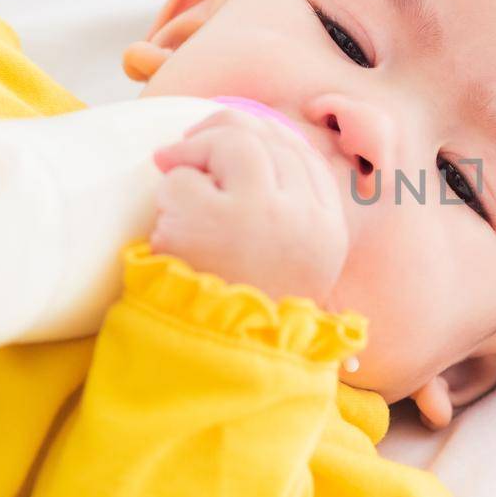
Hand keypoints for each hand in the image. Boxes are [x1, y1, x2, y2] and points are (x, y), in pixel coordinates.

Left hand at [149, 108, 350, 305]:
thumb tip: (254, 148)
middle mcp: (303, 216)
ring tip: (172, 173)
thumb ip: (289, 218)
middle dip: (221, 134)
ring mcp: (260, 214)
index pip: (305, 156)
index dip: (266, 138)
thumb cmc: (247, 318)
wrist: (220, 363)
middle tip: (185, 151)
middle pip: (269, 140)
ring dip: (194, 153)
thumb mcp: (293, 270)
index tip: (232, 141)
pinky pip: (183, 177)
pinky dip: (168, 193)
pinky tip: (167, 221)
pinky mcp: (212, 219)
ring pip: (232, 142)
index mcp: (328, 229)